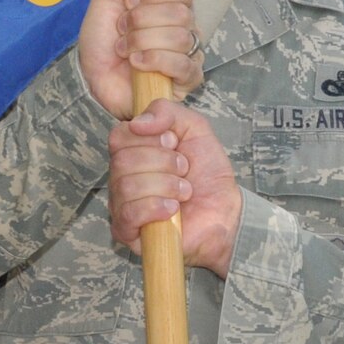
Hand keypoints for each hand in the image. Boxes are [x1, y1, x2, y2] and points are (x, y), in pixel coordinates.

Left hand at [77, 0, 201, 119]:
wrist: (90, 75)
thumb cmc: (102, 37)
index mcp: (172, 5)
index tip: (128, 4)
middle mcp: (185, 28)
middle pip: (180, 13)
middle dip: (141, 21)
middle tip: (122, 30)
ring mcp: (189, 54)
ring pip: (180, 38)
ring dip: (141, 42)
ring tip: (124, 49)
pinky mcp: (187, 80)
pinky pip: (183, 65)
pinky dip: (154, 60)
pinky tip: (136, 63)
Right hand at [108, 101, 242, 275]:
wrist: (225, 211)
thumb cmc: (207, 174)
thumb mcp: (194, 129)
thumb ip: (167, 111)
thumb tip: (137, 122)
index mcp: (132, 152)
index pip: (118, 136)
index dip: (150, 138)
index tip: (173, 144)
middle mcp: (121, 177)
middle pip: (122, 161)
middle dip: (164, 163)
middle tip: (184, 171)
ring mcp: (121, 205)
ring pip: (127, 186)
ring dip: (166, 185)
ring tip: (184, 192)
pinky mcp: (127, 231)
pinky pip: (128, 213)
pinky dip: (155, 207)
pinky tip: (172, 209)